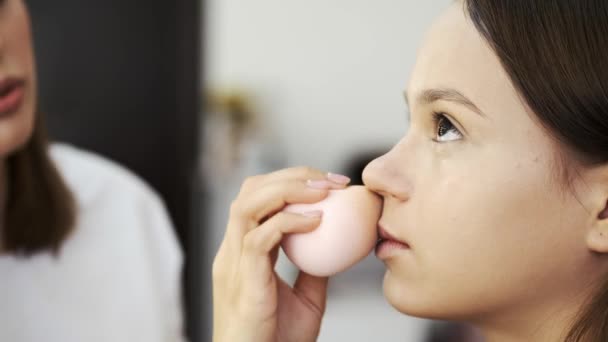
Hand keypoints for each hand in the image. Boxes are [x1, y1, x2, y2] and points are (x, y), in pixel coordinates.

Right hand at [212, 167, 350, 341]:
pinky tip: (316, 220)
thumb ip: (312, 270)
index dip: (291, 181)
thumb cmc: (277, 340)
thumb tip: (335, 247)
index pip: (258, 198)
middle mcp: (232, 250)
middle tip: (331, 180)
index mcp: (242, 252)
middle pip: (250, 190)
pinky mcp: (242, 278)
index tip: (330, 183)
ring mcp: (233, 262)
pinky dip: (289, 221)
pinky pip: (260, 237)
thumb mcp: (304, 299)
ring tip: (323, 191)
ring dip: (288, 189)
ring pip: (248, 204)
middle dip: (291, 176)